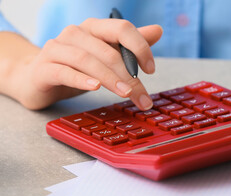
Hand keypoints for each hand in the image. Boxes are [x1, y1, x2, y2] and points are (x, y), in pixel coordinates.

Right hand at [8, 18, 161, 109]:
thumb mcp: (106, 56)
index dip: (140, 47)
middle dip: (129, 75)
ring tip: (126, 94)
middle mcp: (75, 33)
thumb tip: (158, 30)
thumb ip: (130, 45)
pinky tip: (95, 88)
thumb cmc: (77, 67)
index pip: (121, 28)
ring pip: (87, 60)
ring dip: (110, 79)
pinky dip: (81, 80)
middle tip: (142, 95)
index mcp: (94, 28)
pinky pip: (64, 71)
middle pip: (108, 51)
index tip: (151, 69)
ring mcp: (57, 48)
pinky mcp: (44, 67)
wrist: (37, 78)